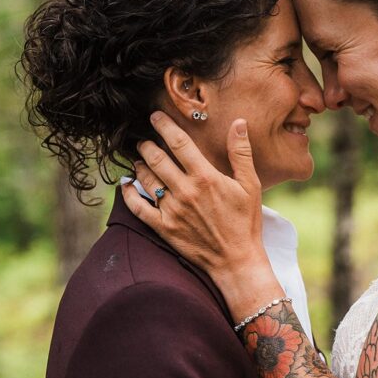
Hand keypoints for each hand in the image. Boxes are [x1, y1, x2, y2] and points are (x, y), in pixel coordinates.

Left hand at [122, 112, 281, 313]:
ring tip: (139, 159)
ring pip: (146, 179)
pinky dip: (128, 194)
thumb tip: (238, 123)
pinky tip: (126, 185)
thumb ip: (241, 153)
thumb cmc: (245, 222)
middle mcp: (185, 191)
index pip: (178, 142)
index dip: (164, 125)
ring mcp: (172, 210)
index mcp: (205, 177)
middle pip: (156, 157)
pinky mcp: (163, 227)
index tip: (155, 117)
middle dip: (147, 144)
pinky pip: (138, 207)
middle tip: (144, 140)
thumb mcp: (250, 185)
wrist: (237, 261)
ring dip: (139, 165)